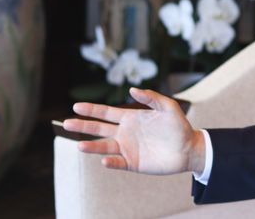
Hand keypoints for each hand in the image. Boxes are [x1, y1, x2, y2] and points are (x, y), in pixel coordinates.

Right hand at [62, 87, 204, 174]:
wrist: (189, 148)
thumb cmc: (179, 126)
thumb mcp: (168, 107)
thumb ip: (152, 97)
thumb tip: (132, 90)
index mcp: (130, 118)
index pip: (106, 113)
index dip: (91, 110)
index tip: (75, 107)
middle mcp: (125, 133)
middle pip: (99, 129)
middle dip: (83, 126)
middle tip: (66, 123)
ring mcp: (128, 149)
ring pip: (104, 147)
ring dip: (92, 146)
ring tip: (80, 145)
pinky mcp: (133, 163)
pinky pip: (118, 163)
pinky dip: (111, 163)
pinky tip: (105, 161)